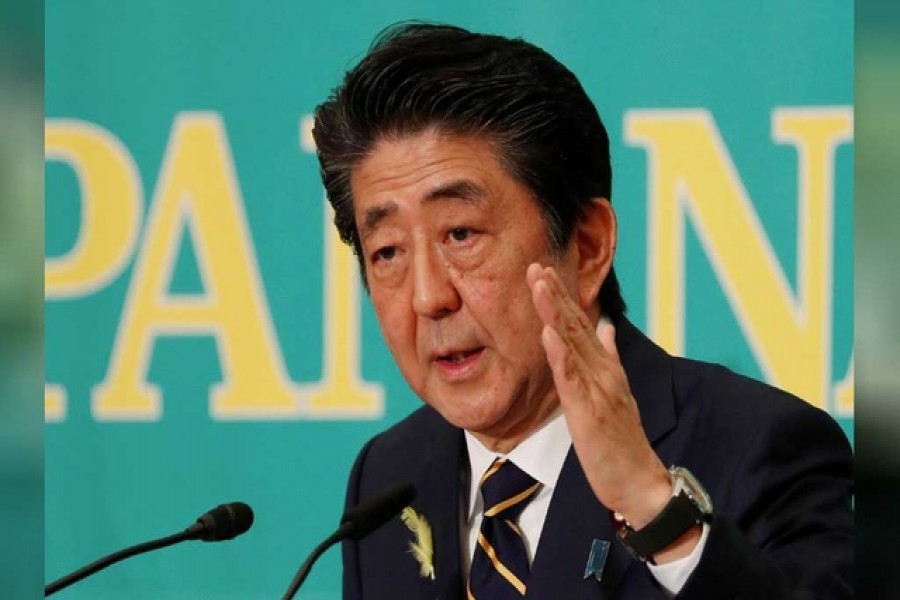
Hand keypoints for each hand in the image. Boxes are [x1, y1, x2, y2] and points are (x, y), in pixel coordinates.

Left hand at [526, 263, 670, 528]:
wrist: (639, 482)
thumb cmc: (621, 440)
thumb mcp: (614, 393)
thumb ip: (608, 357)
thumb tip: (605, 326)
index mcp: (604, 367)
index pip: (580, 324)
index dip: (560, 297)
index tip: (542, 271)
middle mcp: (603, 372)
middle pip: (575, 325)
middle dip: (554, 294)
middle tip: (535, 265)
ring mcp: (599, 389)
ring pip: (573, 344)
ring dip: (555, 312)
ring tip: (540, 285)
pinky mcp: (592, 411)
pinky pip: (573, 379)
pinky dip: (561, 354)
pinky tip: (549, 334)